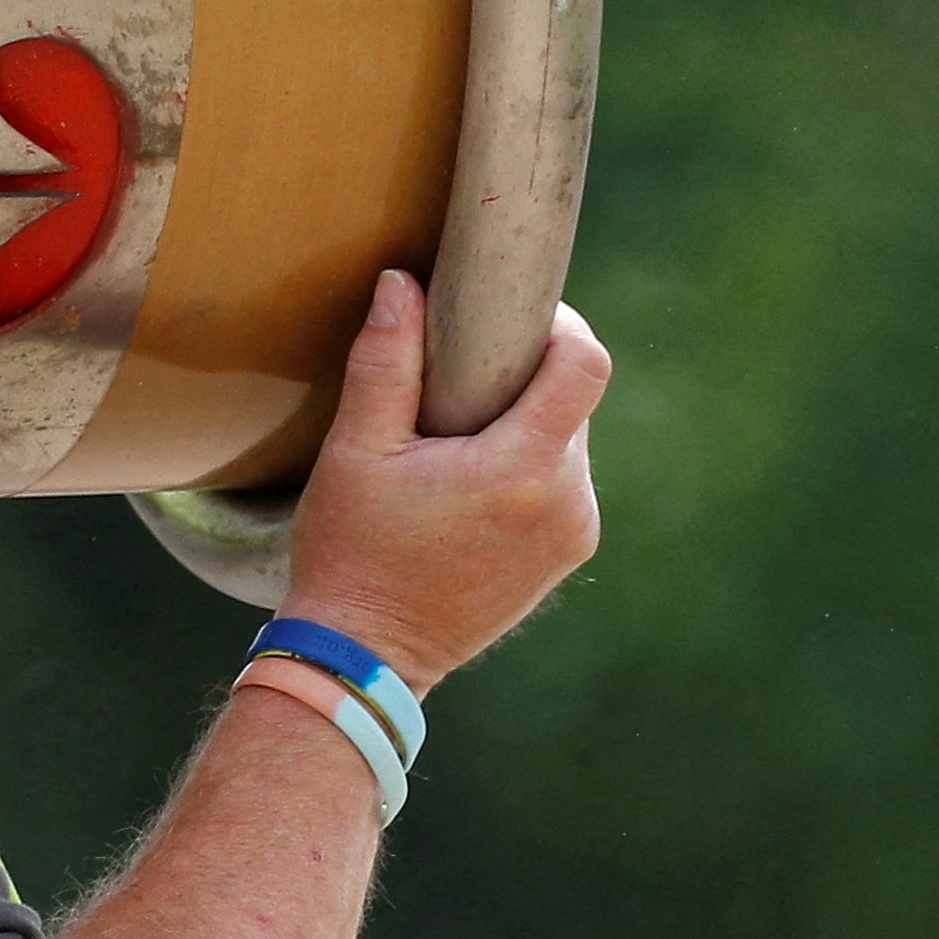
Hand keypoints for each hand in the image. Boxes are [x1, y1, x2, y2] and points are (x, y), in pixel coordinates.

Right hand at [277, 269, 610, 691]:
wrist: (365, 655)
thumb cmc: (352, 551)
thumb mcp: (355, 452)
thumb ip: (385, 363)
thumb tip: (402, 283)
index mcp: (522, 470)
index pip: (586, 365)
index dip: (558, 325)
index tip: (507, 318)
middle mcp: (566, 502)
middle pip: (573, 399)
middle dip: (524, 376)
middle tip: (455, 379)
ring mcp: (573, 535)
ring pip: (568, 441)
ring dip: (525, 423)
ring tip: (455, 437)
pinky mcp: (565, 556)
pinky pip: (562, 483)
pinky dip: (527, 465)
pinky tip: (469, 481)